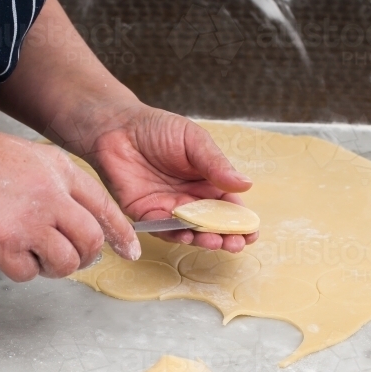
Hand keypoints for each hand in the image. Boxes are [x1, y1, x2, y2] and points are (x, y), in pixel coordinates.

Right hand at [0, 127, 139, 281]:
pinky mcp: (4, 244)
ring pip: (66, 263)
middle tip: (71, 258)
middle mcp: (51, 196)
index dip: (120, 233)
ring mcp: (29, 222)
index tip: (129, 250)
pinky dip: (21, 270)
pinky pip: (29, 273)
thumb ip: (58, 183)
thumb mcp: (29, 156)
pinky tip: (7, 252)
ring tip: (34, 254)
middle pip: (91, 241)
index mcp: (60, 170)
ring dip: (55, 267)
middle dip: (86, 256)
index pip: (104, 206)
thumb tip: (79, 217)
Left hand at [84, 105, 256, 252]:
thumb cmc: (157, 129)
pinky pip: (162, 229)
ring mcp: (169, 208)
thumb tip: (246, 184)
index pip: (229, 206)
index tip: (252, 231)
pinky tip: (188, 235)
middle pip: (213, 224)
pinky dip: (175, 234)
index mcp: (207, 181)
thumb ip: (216, 164)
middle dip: (226, 236)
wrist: (118, 128)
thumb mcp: (194, 140)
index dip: (242, 220)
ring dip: (203, 239)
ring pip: (190, 231)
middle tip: (236, 243)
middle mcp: (190, 199)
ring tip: (215, 241)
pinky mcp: (146, 214)